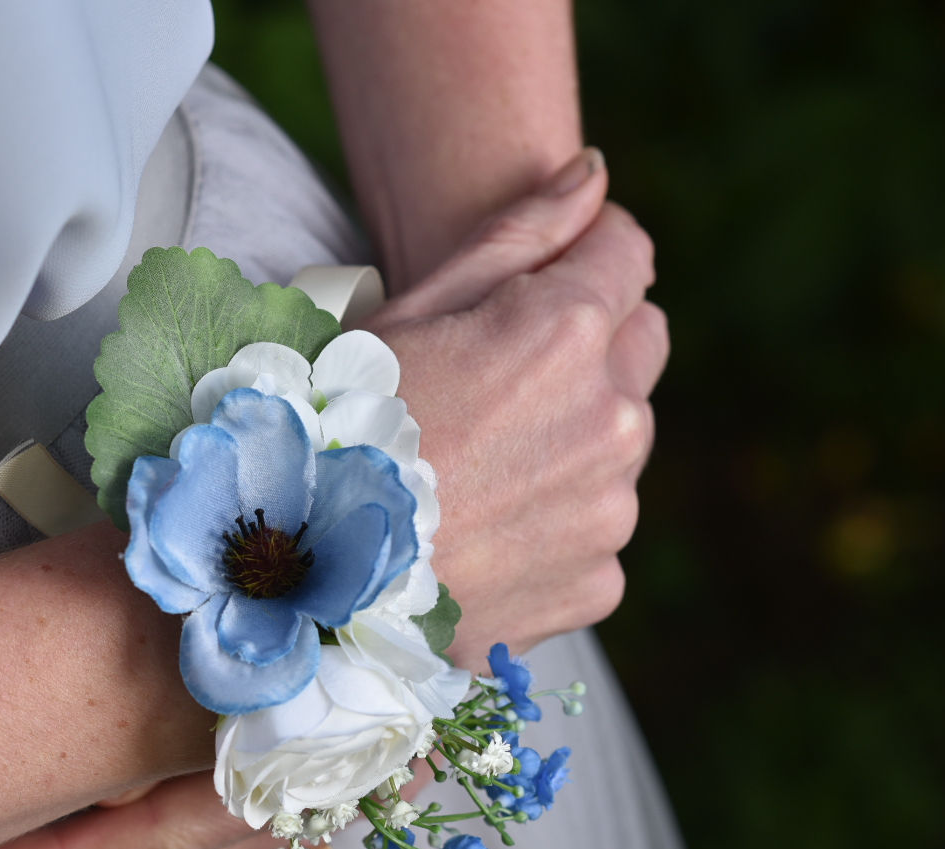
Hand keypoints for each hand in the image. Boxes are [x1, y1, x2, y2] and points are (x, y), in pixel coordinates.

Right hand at [365, 149, 665, 661]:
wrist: (304, 580)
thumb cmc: (340, 427)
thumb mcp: (412, 310)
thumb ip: (519, 234)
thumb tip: (598, 173)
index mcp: (566, 331)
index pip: (628, 254)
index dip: (581, 261)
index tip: (535, 287)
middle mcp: (611, 416)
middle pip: (639, 346)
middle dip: (586, 350)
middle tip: (491, 389)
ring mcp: (611, 506)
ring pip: (618, 443)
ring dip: (569, 441)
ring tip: (474, 470)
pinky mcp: (598, 578)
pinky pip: (594, 529)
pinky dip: (552, 526)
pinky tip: (480, 532)